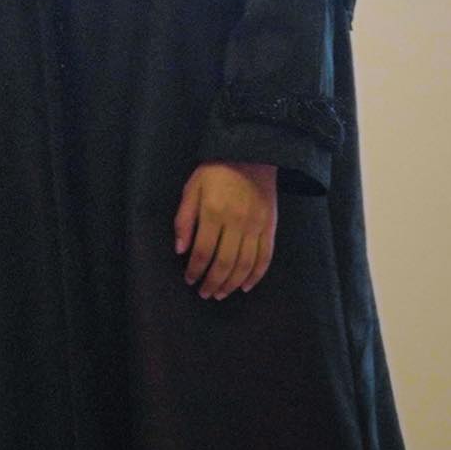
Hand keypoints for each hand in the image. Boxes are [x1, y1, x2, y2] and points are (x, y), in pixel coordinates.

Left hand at [174, 161, 277, 298]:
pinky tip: (245, 285)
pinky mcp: (270, 227)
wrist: (252, 155)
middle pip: (225, 262)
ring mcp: (257, 226)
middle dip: (213, 282)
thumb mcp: (191, 189)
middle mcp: (237, 223)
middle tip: (205, 294)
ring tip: (221, 294)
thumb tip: (179, 250)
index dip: (195, 270)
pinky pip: (265, 256)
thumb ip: (184, 220)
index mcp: (213, 213)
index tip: (189, 280)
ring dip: (232, 283)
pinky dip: (256, 275)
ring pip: (245, 264)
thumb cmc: (214, 171)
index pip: (203, 251)